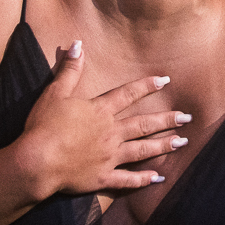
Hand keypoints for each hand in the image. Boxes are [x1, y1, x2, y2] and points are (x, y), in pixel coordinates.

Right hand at [16, 40, 188, 197]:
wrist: (37, 161)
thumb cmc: (44, 126)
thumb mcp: (55, 93)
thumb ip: (69, 70)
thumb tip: (78, 44)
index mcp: (100, 111)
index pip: (128, 94)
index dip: (147, 86)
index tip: (166, 81)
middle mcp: (110, 132)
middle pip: (143, 124)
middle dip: (167, 120)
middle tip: (187, 118)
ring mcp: (109, 157)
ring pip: (142, 149)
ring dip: (163, 145)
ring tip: (181, 142)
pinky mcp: (102, 178)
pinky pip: (128, 180)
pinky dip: (143, 179)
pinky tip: (158, 178)